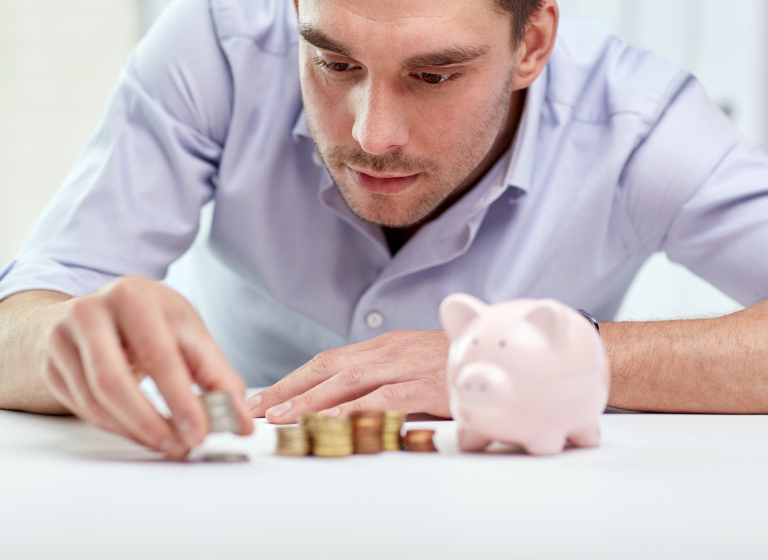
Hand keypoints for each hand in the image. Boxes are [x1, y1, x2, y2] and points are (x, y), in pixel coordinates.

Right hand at [42, 276, 252, 458]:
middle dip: (151, 424)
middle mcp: (90, 311)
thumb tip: (239, 422)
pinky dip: (116, 427)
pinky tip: (141, 431)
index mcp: (132, 296)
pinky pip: (82, 409)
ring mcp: (62, 339)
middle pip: (114, 382)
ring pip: (95, 401)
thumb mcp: (188, 333)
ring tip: (167, 443)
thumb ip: (217, 376)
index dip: (181, 401)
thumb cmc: (151, 321)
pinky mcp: (51, 366)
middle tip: (181, 446)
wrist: (98, 311)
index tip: (200, 433)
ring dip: (134, 431)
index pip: (158, 356)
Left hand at [245, 329, 450, 423]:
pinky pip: (384, 397)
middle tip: (257, 408)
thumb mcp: (420, 368)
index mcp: (386, 345)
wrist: (510, 353)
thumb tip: (357, 406)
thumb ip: (390, 381)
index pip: (329, 360)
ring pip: (348, 380)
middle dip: (289, 388)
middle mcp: (390, 350)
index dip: (294, 378)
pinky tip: (333, 422)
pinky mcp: (427, 385)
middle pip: (327, 367)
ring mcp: (408, 365)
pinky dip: (356, 409)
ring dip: (311, 400)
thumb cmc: (464, 367)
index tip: (266, 396)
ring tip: (281, 418)